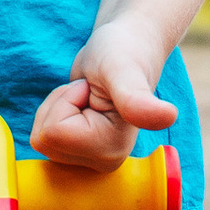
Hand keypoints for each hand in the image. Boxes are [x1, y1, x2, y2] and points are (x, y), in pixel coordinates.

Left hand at [29, 21, 176, 172]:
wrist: (125, 47)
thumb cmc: (123, 52)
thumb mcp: (122, 71)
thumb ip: (136, 99)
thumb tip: (168, 117)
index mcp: (113, 150)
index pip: (52, 133)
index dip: (65, 101)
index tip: (92, 89)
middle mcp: (105, 162)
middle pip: (44, 140)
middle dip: (58, 105)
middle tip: (88, 91)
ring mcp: (92, 160)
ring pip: (41, 139)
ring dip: (57, 107)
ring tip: (86, 95)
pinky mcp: (81, 154)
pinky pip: (44, 136)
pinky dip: (55, 113)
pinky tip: (81, 105)